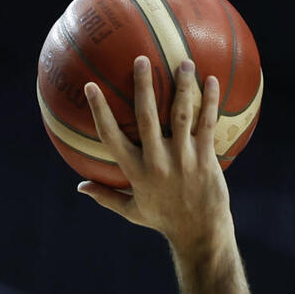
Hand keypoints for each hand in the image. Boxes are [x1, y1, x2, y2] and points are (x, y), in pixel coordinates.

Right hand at [78, 57, 233, 254]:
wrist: (201, 235)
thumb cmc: (166, 221)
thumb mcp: (133, 211)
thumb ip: (107, 197)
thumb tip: (80, 188)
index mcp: (136, 172)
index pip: (111, 137)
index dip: (100, 111)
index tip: (90, 86)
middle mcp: (157, 162)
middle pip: (146, 117)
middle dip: (143, 86)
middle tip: (141, 59)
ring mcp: (183, 159)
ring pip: (181, 115)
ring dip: (183, 87)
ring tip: (184, 61)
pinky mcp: (205, 160)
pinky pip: (208, 125)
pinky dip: (211, 102)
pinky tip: (214, 81)